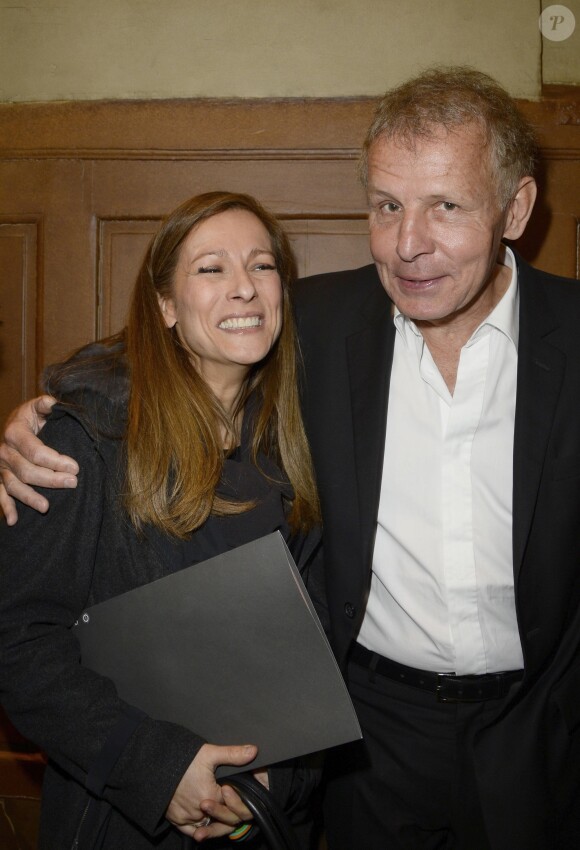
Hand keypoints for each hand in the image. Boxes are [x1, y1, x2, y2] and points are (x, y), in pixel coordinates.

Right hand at [0, 395, 78, 524]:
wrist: (15, 424)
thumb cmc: (31, 417)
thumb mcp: (38, 406)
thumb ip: (46, 405)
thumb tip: (52, 403)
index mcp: (15, 433)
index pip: (35, 451)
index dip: (55, 460)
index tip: (75, 467)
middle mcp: (4, 451)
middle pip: (26, 470)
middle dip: (50, 479)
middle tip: (73, 483)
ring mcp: (0, 467)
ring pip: (13, 485)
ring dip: (29, 497)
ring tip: (46, 507)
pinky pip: (0, 494)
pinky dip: (6, 508)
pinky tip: (13, 521)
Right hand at [166, 743, 257, 841]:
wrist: (154, 765)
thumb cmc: (181, 758)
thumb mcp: (208, 753)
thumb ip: (232, 754)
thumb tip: (254, 751)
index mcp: (210, 796)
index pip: (232, 805)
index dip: (235, 798)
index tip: (234, 789)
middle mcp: (199, 811)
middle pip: (221, 817)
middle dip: (226, 809)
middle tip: (227, 798)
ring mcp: (186, 817)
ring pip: (207, 825)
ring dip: (214, 819)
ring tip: (217, 807)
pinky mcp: (175, 819)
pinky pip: (191, 830)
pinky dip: (198, 826)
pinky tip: (203, 818)